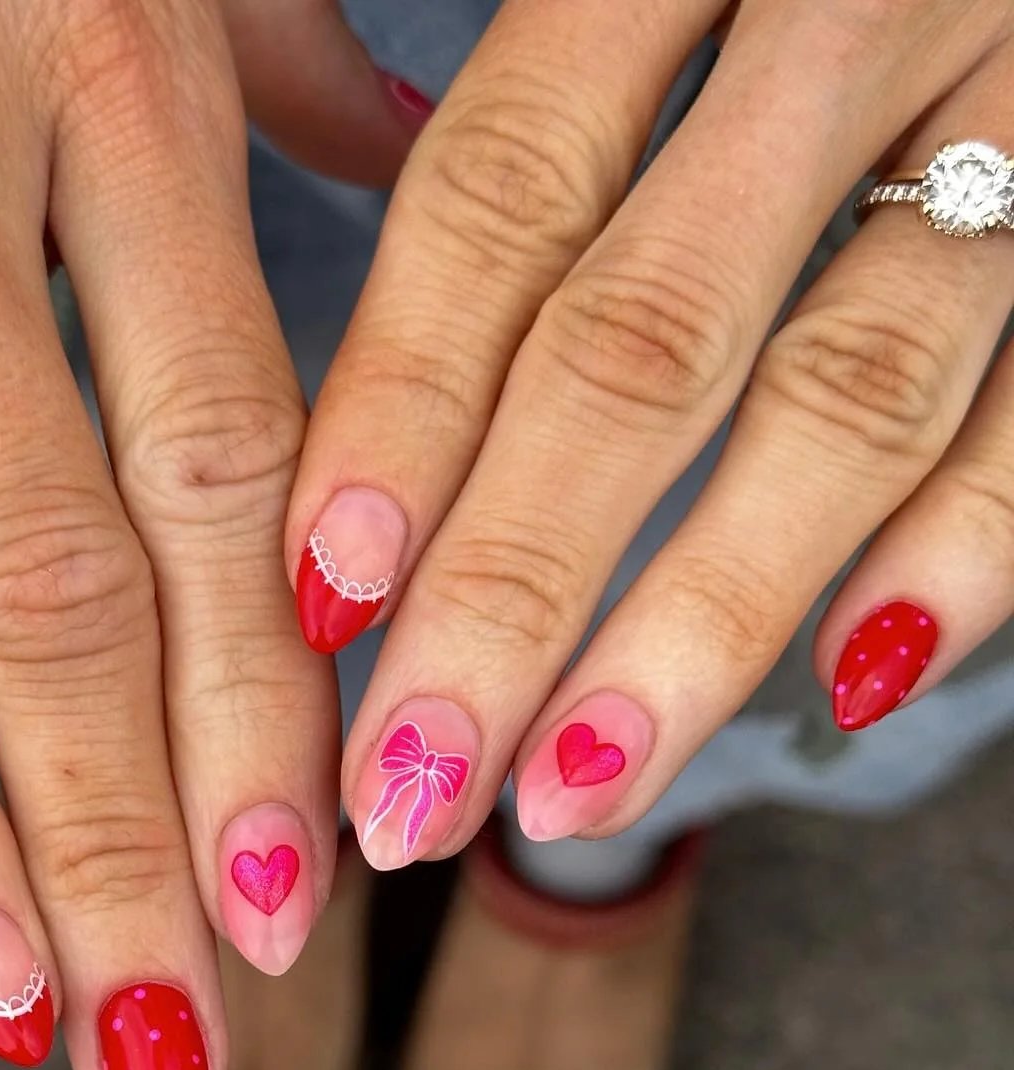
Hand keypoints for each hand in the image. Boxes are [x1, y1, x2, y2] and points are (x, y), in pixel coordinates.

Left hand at [286, 0, 1013, 864]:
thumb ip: (519, 121)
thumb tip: (378, 372)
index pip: (498, 200)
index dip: (401, 409)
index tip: (323, 599)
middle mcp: (844, 13)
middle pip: (643, 344)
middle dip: (513, 586)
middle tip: (408, 776)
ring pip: (846, 397)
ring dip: (699, 625)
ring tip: (571, 790)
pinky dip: (963, 548)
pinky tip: (852, 682)